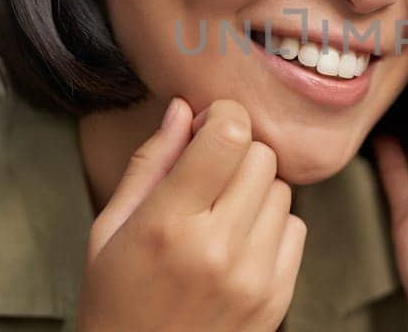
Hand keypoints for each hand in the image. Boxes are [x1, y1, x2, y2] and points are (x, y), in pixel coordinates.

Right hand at [77, 99, 306, 331]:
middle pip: (260, 156)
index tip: (203, 129)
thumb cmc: (115, 298)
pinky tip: (237, 243)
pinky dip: (271, 225)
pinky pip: (296, 227)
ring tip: (218, 215)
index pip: (228, 136)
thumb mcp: (110, 229)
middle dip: (235, 152)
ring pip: (282, 189)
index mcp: (167, 225)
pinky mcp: (277, 297)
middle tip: (207, 174)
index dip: (221, 117)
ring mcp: (253, 276)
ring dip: (255, 190)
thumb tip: (183, 108)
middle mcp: (217, 249)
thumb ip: (150, 163)